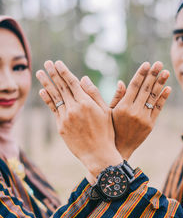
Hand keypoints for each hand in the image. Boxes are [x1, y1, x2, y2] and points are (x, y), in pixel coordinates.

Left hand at [36, 61, 121, 179]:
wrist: (98, 154)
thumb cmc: (106, 132)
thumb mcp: (106, 111)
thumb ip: (94, 94)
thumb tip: (83, 78)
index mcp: (86, 103)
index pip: (72, 83)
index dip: (64, 72)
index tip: (58, 63)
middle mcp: (74, 108)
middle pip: (61, 87)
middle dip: (54, 73)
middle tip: (47, 62)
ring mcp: (66, 118)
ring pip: (54, 97)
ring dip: (46, 84)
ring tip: (40, 73)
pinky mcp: (61, 127)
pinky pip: (53, 110)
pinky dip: (47, 100)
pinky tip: (42, 91)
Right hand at [109, 61, 170, 159]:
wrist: (120, 148)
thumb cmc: (111, 128)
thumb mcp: (108, 113)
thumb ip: (116, 97)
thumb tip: (121, 82)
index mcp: (123, 107)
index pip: (134, 86)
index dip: (141, 74)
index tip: (147, 64)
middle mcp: (134, 111)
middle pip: (145, 89)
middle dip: (153, 75)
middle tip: (159, 63)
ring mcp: (144, 118)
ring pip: (153, 98)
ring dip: (160, 84)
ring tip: (166, 72)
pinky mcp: (150, 125)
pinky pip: (158, 109)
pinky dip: (163, 98)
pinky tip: (168, 88)